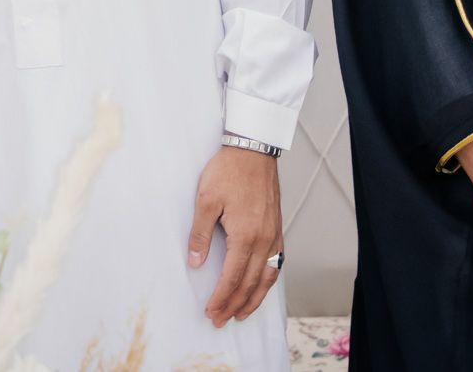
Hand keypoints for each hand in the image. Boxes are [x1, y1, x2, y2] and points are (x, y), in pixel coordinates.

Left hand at [188, 145, 282, 327]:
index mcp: (245, 236)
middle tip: (221, 320)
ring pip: (267, 278)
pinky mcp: (277, 229)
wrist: (253, 151)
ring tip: (242, 313)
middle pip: (250, 283)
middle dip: (234, 305)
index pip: (232, 278)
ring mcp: (273, 236)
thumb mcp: (206, 201)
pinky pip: (276, 263)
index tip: (211, 312)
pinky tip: (261, 285)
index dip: (221, 298)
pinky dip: (268, 281)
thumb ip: (200, 235)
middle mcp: (264, 241)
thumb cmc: (228, 172)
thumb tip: (195, 263)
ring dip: (254, 298)